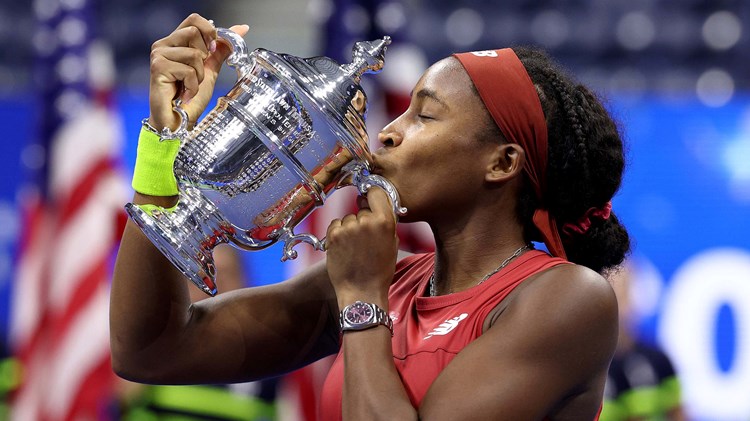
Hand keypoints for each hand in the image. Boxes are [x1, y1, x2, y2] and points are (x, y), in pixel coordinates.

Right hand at [148, 13, 248, 131]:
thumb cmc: (190, 97)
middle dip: (204, 57)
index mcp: (175, 41)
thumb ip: (221, 49)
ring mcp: (159, 55)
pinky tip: (184, 94)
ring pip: (194, 54)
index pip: (194, 19)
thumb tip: (241, 28)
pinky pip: (188, 70)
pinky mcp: (158, 67)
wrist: (178, 120)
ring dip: (199, 75)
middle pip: (194, 32)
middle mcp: (163, 44)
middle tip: (196, 74)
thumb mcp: (210, 69)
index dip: (209, 31)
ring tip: (189, 86)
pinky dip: (192, 86)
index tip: (212, 49)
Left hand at [326, 188, 398, 305]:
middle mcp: (366, 221)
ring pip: (348, 218)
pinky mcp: (333, 235)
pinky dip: (338, 233)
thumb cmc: (379, 271)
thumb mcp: (392, 244)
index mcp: (384, 221)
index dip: (373, 196)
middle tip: (365, 239)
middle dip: (363, 220)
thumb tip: (378, 205)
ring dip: (350, 228)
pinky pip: (336, 225)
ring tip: (354, 248)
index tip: (370, 199)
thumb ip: (387, 223)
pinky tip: (345, 248)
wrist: (362, 291)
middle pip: (362, 209)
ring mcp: (348, 228)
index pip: (376, 192)